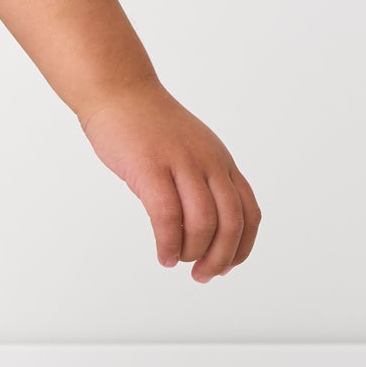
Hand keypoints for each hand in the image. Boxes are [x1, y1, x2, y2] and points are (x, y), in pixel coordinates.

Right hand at [79, 79, 260, 281]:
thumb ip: (200, 178)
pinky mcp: (150, 167)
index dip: (242, 246)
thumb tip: (203, 224)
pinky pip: (167, 216)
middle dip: (221, 258)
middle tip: (203, 276)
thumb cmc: (145, 123)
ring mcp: (180, 163)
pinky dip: (169, 243)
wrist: (117, 90)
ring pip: (203, 222)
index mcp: (219, 161)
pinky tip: (163, 254)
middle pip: (231, 222)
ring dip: (194, 253)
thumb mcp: (189, 147)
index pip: (248, 212)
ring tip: (179, 262)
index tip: (226, 266)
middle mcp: (208, 162)